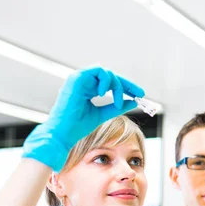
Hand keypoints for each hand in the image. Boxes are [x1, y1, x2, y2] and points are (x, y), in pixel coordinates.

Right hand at [22, 67, 143, 171]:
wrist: (64, 134)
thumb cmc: (78, 127)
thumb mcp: (102, 115)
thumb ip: (116, 107)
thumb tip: (133, 101)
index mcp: (88, 89)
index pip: (110, 83)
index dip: (126, 86)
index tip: (140, 94)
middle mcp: (84, 82)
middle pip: (110, 76)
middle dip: (127, 84)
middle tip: (139, 94)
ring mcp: (79, 79)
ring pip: (106, 72)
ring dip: (117, 85)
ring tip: (118, 102)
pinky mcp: (76, 79)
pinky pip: (98, 71)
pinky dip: (107, 81)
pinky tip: (107, 95)